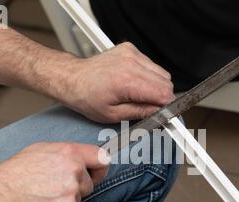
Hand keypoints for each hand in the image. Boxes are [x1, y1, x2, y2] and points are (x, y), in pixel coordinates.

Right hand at [0, 142, 109, 201]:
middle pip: (89, 184)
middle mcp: (75, 170)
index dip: (99, 169)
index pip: (102, 158)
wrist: (0, 195)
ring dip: (67, 201)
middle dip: (76, 188)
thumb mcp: (41, 150)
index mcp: (70, 152)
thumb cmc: (15, 173)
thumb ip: (65, 153)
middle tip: (53, 189)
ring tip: (44, 197)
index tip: (93, 175)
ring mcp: (73, 191)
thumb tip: (81, 158)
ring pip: (79, 200)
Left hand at [43, 42, 174, 122]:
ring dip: (155, 85)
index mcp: (127, 81)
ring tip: (137, 93)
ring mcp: (131, 53)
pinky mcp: (130, 49)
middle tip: (148, 106)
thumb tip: (160, 112)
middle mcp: (131, 64)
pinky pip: (151, 64)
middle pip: (166, 82)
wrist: (72, 78)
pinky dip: (147, 75)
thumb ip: (141, 113)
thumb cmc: (87, 98)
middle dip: (161, 96)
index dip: (166, 105)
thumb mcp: (113, 115)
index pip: (164, 93)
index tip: (163, 112)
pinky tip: (133, 82)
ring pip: (161, 72)